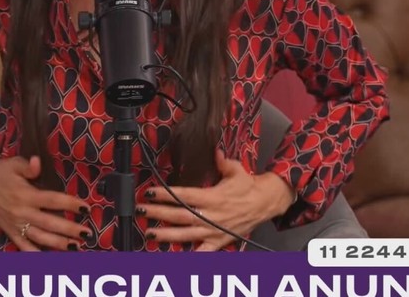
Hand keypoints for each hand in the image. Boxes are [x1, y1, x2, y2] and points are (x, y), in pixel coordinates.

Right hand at [0, 152, 88, 250]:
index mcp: (25, 194)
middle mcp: (22, 212)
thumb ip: (28, 166)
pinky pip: (23, 246)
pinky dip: (35, 255)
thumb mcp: (14, 163)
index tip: (85, 208)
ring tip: (75, 247)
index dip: (69, 204)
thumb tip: (38, 162)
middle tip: (86, 234)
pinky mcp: (10, 231)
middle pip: (50, 223)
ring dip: (58, 244)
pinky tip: (49, 260)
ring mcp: (15, 224)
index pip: (52, 201)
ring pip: (40, 238)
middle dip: (69, 229)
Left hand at [138, 150, 294, 250]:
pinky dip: (191, 255)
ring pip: (186, 234)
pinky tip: (176, 257)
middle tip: (142, 210)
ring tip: (150, 233)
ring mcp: (215, 230)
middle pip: (180, 215)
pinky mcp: (220, 241)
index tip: (151, 192)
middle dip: (159, 213)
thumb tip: (214, 151)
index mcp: (213, 197)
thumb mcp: (235, 169)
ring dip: (166, 234)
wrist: (266, 203)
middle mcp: (211, 215)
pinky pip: (204, 251)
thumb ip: (222, 161)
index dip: (166, 194)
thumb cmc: (249, 187)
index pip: (184, 195)